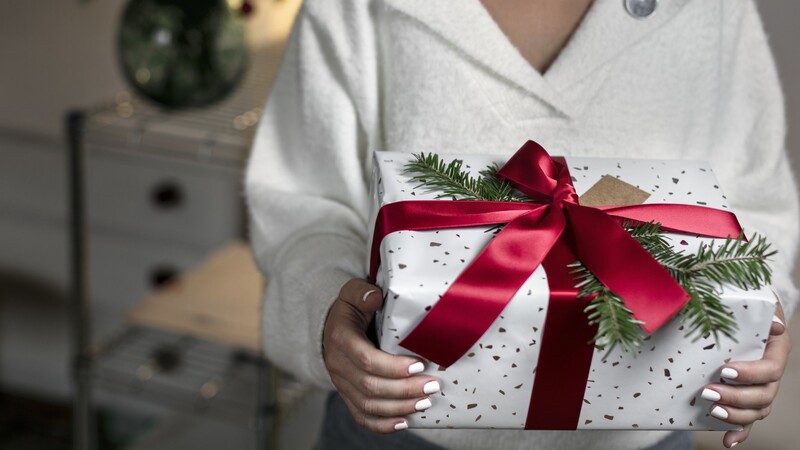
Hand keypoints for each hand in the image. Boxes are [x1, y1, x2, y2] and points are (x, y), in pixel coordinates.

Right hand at [322, 278, 439, 432]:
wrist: (331, 327)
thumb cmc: (351, 309)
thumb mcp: (352, 292)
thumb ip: (361, 292)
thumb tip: (374, 297)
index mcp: (340, 339)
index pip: (366, 359)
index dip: (393, 366)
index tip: (419, 363)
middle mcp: (338, 366)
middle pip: (370, 386)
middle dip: (404, 389)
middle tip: (433, 385)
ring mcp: (342, 384)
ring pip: (368, 405)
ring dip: (399, 407)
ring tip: (426, 402)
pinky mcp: (348, 396)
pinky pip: (362, 417)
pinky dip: (383, 424)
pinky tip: (405, 422)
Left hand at [701, 302, 790, 447]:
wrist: (741, 309)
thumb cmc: (745, 304)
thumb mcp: (752, 300)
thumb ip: (762, 310)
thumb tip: (774, 325)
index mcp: (776, 349)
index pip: (770, 369)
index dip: (750, 374)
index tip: (724, 370)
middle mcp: (771, 372)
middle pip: (764, 395)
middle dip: (737, 398)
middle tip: (709, 393)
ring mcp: (760, 386)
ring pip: (757, 410)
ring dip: (736, 416)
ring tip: (713, 411)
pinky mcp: (745, 396)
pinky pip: (748, 420)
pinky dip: (740, 432)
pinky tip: (728, 442)